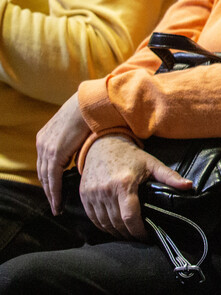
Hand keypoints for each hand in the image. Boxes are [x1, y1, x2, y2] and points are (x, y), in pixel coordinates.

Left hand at [36, 94, 90, 214]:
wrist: (89, 103)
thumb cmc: (88, 113)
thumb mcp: (76, 129)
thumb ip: (73, 142)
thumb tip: (80, 153)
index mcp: (45, 137)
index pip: (44, 164)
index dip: (48, 179)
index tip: (54, 191)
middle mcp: (42, 143)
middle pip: (42, 173)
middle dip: (48, 189)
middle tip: (55, 203)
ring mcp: (47, 148)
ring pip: (45, 178)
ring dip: (51, 194)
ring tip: (57, 206)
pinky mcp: (55, 153)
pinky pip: (53, 178)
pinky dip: (55, 191)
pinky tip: (58, 201)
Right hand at [80, 135, 191, 239]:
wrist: (102, 144)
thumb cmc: (130, 155)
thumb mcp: (152, 164)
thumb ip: (170, 177)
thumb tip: (190, 186)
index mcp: (124, 183)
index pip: (130, 216)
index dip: (138, 231)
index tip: (146, 237)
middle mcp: (105, 191)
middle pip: (117, 223)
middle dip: (129, 234)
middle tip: (139, 238)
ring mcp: (92, 194)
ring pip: (104, 223)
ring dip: (116, 232)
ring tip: (128, 234)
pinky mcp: (84, 196)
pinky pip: (93, 218)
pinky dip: (103, 226)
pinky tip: (113, 227)